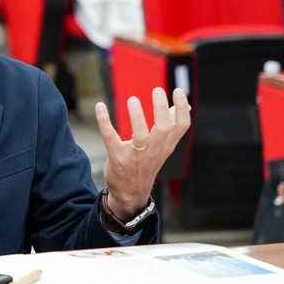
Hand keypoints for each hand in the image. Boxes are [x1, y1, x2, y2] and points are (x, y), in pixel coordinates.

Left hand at [95, 87, 190, 220]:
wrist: (131, 193)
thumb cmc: (147, 164)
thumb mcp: (163, 148)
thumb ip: (172, 127)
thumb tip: (184, 106)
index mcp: (166, 145)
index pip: (181, 126)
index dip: (182, 108)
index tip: (177, 91)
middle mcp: (154, 149)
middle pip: (164, 128)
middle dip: (161, 109)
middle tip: (157, 90)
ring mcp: (136, 155)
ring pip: (140, 135)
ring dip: (136, 116)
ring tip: (132, 100)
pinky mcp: (117, 157)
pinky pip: (110, 137)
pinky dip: (104, 121)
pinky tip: (100, 107)